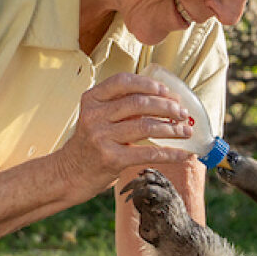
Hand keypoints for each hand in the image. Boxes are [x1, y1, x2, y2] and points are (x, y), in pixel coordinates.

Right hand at [54, 72, 192, 201]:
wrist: (69, 173)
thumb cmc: (90, 144)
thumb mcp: (98, 118)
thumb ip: (121, 107)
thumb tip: (165, 101)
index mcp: (92, 99)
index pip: (122, 82)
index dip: (148, 84)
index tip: (167, 91)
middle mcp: (94, 115)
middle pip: (138, 103)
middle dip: (166, 106)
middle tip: (183, 113)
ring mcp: (101, 137)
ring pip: (146, 126)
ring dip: (172, 129)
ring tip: (186, 131)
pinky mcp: (111, 159)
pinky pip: (148, 153)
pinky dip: (170, 153)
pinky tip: (183, 154)